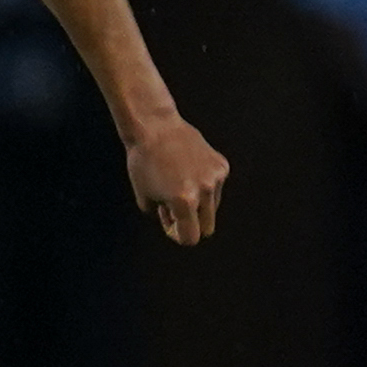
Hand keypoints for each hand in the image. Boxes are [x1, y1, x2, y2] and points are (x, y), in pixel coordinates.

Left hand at [124, 116, 227, 244]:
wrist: (155, 129)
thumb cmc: (143, 163)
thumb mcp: (145, 197)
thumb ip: (163, 217)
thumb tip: (179, 224)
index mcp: (184, 201)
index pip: (191, 238)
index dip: (178, 236)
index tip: (171, 227)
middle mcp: (205, 191)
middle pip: (207, 227)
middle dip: (192, 224)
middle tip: (173, 210)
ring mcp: (216, 178)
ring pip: (213, 207)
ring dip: (198, 204)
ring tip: (177, 184)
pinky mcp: (222, 166)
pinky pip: (216, 187)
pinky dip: (204, 186)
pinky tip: (188, 171)